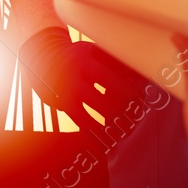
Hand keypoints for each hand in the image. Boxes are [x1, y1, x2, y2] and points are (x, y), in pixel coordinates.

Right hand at [19, 26, 140, 123]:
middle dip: (128, 99)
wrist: (41, 58)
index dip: (134, 79)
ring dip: (114, 116)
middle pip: (111, 84)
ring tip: (126, 126)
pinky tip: (104, 136)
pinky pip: (82, 118)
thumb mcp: (90, 51)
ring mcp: (70, 84)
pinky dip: (95, 129)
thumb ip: (111, 62)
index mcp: (91, 51)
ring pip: (98, 103)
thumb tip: (139, 81)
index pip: (118, 65)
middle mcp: (80, 65)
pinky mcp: (62, 101)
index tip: (145, 92)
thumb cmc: (76, 57)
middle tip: (139, 110)